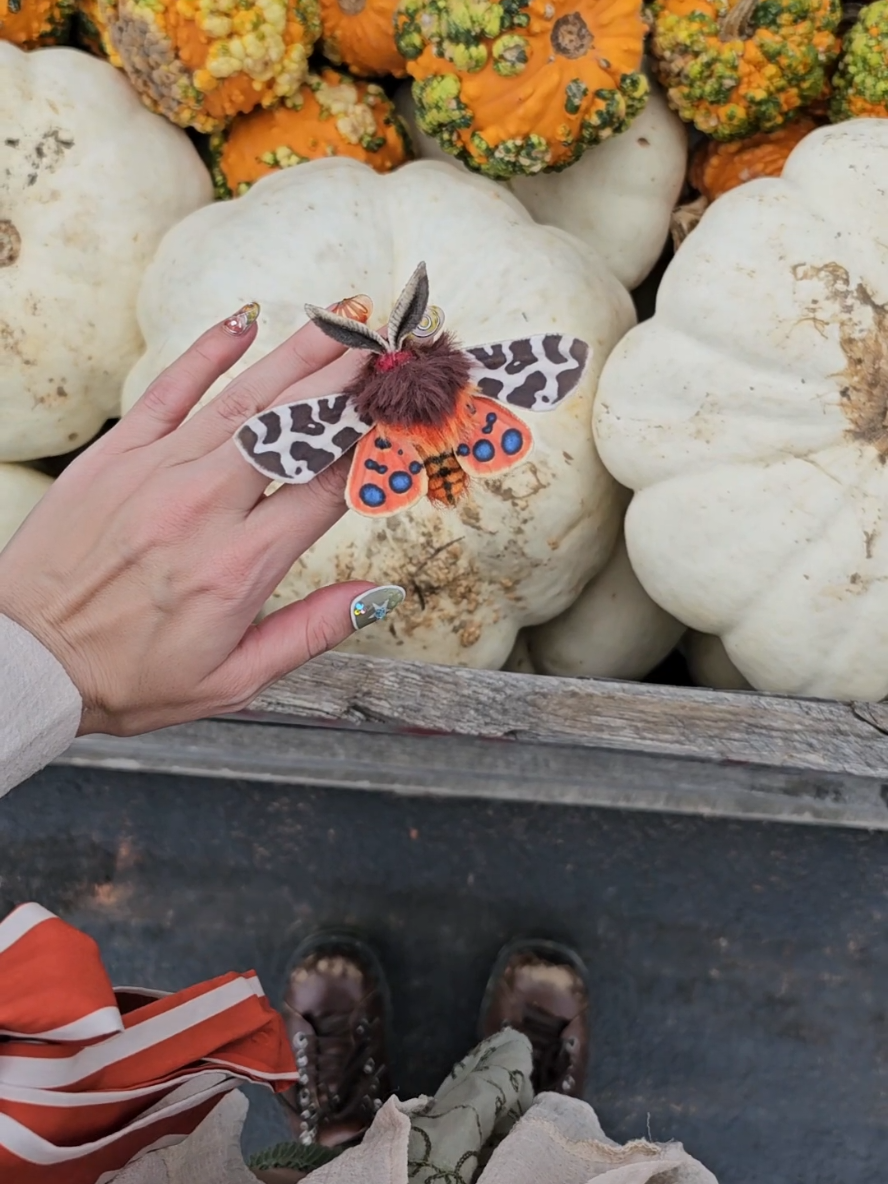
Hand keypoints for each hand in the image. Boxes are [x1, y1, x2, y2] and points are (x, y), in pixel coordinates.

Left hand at [0, 299, 404, 736]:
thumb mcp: (233, 680)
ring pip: (243, 399)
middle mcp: (203, 508)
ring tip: (344, 321)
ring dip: (299, 356)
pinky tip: (244, 322)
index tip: (403, 418)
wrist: (27, 660)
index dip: (372, 447)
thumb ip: (310, 632)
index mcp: (240, 566)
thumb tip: (378, 594)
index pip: (326, 487)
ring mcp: (156, 473)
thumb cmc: (131, 678)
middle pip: (293, 427)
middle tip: (387, 346)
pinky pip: (169, 390)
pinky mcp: (115, 456)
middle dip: (346, 381)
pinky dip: (208, 352)